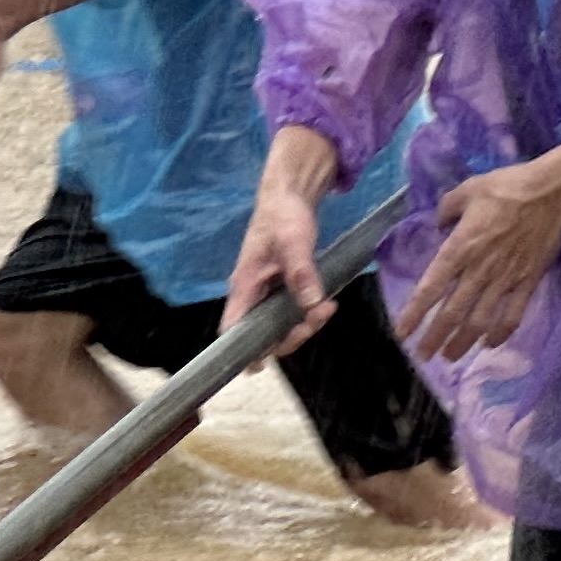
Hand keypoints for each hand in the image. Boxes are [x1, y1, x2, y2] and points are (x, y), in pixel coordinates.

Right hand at [223, 185, 330, 360]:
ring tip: (327, 307)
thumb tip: (311, 303)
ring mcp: (266, 293)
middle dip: (290, 336)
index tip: (261, 364)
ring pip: (279, 326)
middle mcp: (252, 294)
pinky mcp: (280, 290)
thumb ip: (301, 272)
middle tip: (317, 317)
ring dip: (304, 325)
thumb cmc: (283, 216)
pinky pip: (291, 313)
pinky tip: (325, 303)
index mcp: (244, 284)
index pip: (233, 327)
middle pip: (261, 334)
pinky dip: (308, 313)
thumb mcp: (293, 241)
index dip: (241, 350)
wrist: (289, 197)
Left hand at [392, 156, 560, 356]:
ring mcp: (506, 278)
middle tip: (422, 355)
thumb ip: (446, 209)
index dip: (415, 313)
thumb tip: (438, 224)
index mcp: (460, 248)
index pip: (431, 287)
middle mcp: (480, 269)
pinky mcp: (528, 281)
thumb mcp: (466, 190)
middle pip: (453, 312)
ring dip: (463, 341)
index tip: (402, 332)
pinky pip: (514, 313)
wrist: (550, 192)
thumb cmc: (505, 188)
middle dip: (435, 337)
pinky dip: (501, 332)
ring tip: (451, 356)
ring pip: (480, 319)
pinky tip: (490, 344)